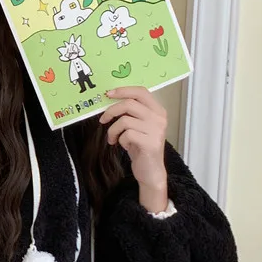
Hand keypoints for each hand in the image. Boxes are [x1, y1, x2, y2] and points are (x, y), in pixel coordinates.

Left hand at [100, 86, 168, 212]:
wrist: (151, 171)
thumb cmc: (141, 147)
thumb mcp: (138, 126)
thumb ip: (131, 113)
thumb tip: (110, 100)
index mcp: (157, 110)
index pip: (141, 92)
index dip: (123, 90)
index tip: (108, 94)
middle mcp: (159, 118)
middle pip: (129, 104)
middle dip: (111, 111)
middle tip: (102, 120)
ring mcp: (156, 130)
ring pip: (124, 120)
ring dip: (113, 130)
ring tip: (112, 138)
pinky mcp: (150, 143)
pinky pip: (126, 135)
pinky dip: (120, 140)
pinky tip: (124, 146)